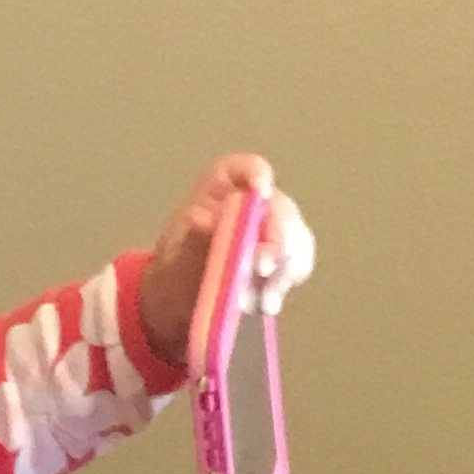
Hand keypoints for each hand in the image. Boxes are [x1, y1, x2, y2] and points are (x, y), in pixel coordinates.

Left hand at [137, 151, 316, 367]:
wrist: (183, 301)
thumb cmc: (176, 267)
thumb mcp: (176, 253)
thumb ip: (193, 238)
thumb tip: (204, 220)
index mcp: (224, 186)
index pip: (249, 168)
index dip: (258, 176)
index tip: (260, 192)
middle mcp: (257, 203)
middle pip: (281, 209)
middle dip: (276, 239)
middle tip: (261, 266)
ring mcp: (276, 230)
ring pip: (296, 239)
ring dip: (280, 270)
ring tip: (253, 299)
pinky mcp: (286, 259)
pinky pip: (297, 266)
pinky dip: (282, 286)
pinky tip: (265, 304)